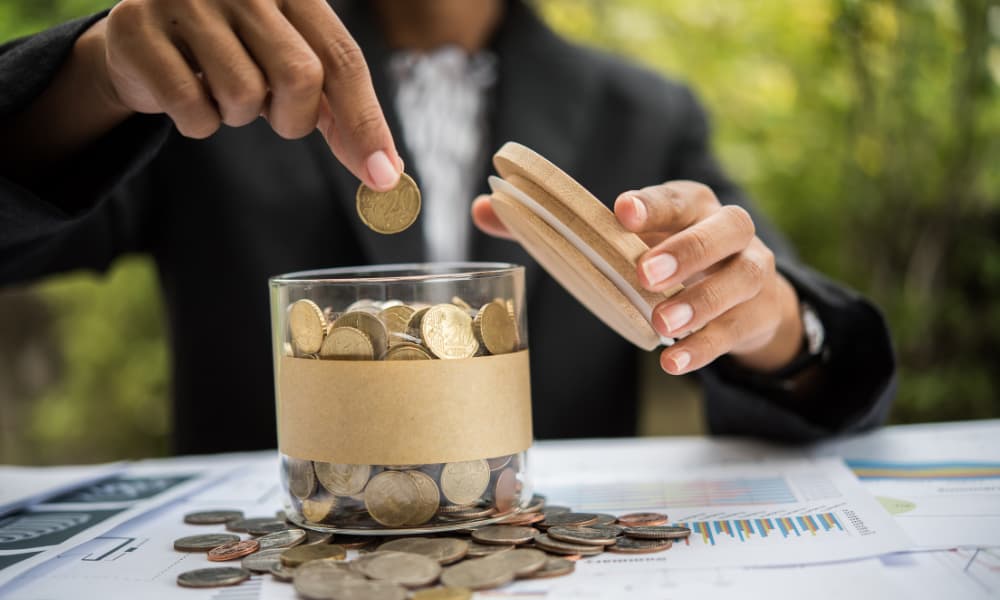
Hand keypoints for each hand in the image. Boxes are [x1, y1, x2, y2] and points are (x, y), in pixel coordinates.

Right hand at [98, 0, 400, 189]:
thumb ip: (339, 109)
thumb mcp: (292, 66)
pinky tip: (186, 93)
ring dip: (237, 116)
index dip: (366, 123)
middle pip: (300, 76)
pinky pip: (192, 107)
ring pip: (243, 94)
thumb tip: (386, 172)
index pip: (343, 58)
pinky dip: (198, 122)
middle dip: (292, 117)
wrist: (145, 35)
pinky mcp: (137, 27)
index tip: (383, 177)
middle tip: (269, 110)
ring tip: (219, 89)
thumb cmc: (237, 53)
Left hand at [472, 181, 803, 374]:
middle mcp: (730, 230)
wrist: (746, 297)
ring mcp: (751, 271)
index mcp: (691, 203)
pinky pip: (736, 330)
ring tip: (660, 324)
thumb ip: (556, 226)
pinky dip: (705, 347)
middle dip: (686, 249)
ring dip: (699, 302)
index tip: (620, 211)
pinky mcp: (756, 314)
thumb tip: (483, 206)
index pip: (677, 195)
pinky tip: (672, 363)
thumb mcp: (626, 240)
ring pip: (739, 279)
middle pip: (722, 229)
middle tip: (645, 274)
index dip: (652, 203)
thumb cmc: (668, 257)